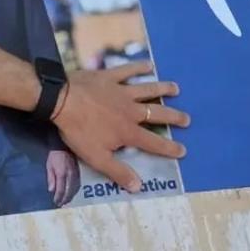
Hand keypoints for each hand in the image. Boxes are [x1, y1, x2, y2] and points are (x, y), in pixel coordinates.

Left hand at [46, 150, 79, 206]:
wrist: (63, 146)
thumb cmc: (54, 156)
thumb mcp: (49, 166)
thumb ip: (51, 178)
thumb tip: (51, 190)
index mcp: (62, 174)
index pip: (61, 189)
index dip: (58, 197)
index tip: (56, 202)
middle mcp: (70, 175)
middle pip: (69, 191)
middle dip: (65, 199)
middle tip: (61, 204)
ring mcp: (75, 173)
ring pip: (75, 188)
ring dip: (70, 195)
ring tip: (66, 200)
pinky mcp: (78, 172)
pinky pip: (77, 183)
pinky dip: (74, 190)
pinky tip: (71, 192)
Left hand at [53, 63, 189, 192]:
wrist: (62, 100)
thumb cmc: (78, 131)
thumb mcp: (96, 158)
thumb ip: (118, 171)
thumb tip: (138, 186)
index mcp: (128, 131)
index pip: (153, 143)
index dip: (169, 147)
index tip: (183, 150)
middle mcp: (130, 110)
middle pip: (156, 114)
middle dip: (173, 116)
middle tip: (187, 118)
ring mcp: (121, 91)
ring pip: (147, 89)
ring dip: (162, 89)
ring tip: (176, 89)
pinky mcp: (110, 76)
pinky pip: (128, 71)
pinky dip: (139, 67)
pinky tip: (149, 64)